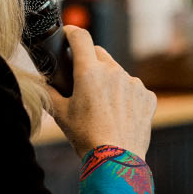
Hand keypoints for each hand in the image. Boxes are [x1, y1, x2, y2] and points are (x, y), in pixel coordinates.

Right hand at [46, 26, 156, 161]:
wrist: (116, 161)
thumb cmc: (86, 137)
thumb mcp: (60, 114)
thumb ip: (51, 92)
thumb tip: (45, 82)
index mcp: (89, 72)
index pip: (80, 37)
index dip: (71, 32)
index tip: (67, 34)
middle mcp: (114, 72)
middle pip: (99, 53)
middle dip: (89, 61)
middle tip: (82, 79)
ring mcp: (133, 83)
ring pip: (117, 72)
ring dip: (109, 80)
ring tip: (102, 106)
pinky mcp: (147, 96)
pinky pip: (134, 88)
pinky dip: (126, 95)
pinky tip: (118, 114)